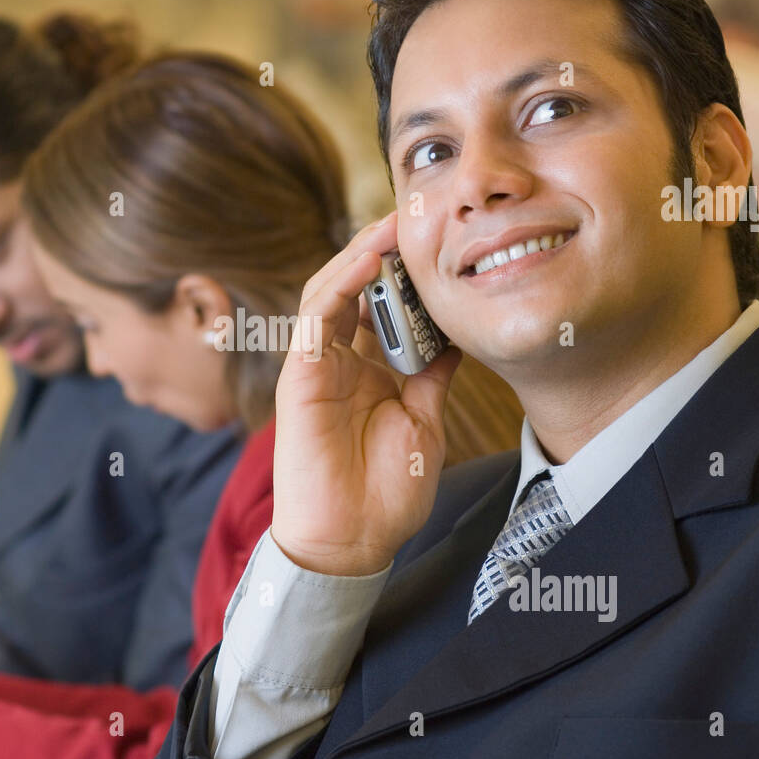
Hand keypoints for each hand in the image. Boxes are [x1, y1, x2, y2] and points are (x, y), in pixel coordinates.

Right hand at [273, 211, 461, 575]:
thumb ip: (433, 375)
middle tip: (421, 216)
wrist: (351, 542)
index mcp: (366, 370)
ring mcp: (317, 365)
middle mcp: (338, 360)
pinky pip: (317, 316)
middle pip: (356, 288)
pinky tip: (371, 260)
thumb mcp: (424, 421)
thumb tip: (458, 333)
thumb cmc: (383, 492)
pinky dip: (342, 283)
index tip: (441, 241)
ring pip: (331, 290)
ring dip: (363, 254)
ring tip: (395, 225)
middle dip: (385, 251)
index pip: (381, 304)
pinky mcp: (300, 375)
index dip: (406, 272)